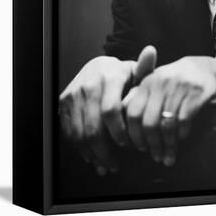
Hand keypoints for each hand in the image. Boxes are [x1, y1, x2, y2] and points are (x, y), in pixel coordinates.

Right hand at [59, 46, 156, 174]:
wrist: (97, 67)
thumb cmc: (122, 75)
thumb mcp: (135, 72)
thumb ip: (145, 68)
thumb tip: (151, 51)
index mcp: (109, 77)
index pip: (110, 110)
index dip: (118, 132)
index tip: (128, 145)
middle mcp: (88, 84)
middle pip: (93, 127)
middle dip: (105, 151)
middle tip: (115, 165)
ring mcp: (73, 94)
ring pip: (79, 133)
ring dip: (92, 154)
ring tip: (105, 165)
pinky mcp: (64, 102)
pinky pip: (69, 131)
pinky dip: (79, 148)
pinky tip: (91, 157)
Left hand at [122, 55, 215, 167]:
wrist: (203, 68)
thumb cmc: (174, 80)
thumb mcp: (154, 84)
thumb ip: (138, 99)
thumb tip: (122, 124)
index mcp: (147, 83)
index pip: (133, 112)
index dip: (134, 134)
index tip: (138, 147)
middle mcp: (160, 84)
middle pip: (149, 123)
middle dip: (151, 145)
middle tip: (155, 157)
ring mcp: (179, 89)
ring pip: (167, 125)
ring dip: (168, 146)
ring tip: (168, 157)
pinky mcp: (196, 94)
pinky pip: (184, 121)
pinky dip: (182, 134)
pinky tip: (182, 140)